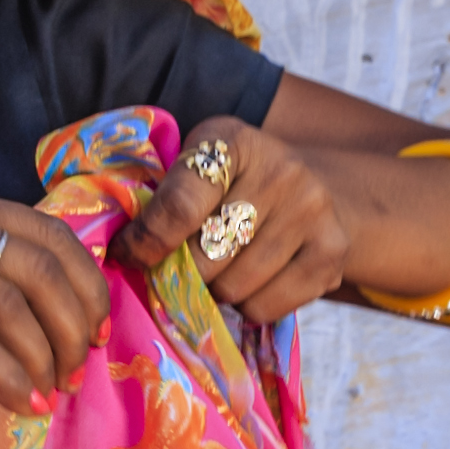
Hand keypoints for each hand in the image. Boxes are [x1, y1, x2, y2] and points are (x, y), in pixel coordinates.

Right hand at [0, 176, 109, 410]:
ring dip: (43, 359)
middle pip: (38, 268)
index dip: (86, 286)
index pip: (47, 231)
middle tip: (74, 371)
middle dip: (72, 328)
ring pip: (9, 306)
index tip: (98, 334)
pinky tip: (20, 401)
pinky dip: (6, 377)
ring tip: (48, 392)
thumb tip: (69, 317)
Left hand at [116, 118, 352, 323]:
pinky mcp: (333, 251)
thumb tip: (117, 254)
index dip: (146, 242)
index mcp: (232, 141)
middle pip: (205, 256)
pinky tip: (252, 280)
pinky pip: (266, 307)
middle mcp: (280, 169)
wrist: (317, 187)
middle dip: (181, 272)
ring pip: (234, 287)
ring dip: (215, 291)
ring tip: (219, 271)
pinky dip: (248, 307)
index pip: (179, 206)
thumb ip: (160, 199)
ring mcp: (312, 211)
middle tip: (179, 268)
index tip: (128, 256)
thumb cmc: (234, 184)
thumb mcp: (197, 168)